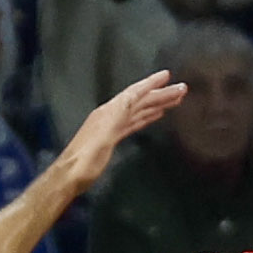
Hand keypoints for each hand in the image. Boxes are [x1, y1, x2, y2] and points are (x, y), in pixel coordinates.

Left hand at [53, 71, 187, 194]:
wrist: (70, 176)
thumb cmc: (86, 160)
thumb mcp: (103, 138)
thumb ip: (118, 118)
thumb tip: (132, 100)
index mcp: (109, 111)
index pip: (134, 93)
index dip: (151, 84)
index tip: (168, 75)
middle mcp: (111, 114)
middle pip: (139, 101)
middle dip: (160, 94)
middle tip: (182, 90)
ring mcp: (112, 125)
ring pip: (138, 111)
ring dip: (156, 105)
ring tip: (175, 101)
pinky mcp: (113, 137)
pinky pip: (133, 122)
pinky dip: (146, 117)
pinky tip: (156, 115)